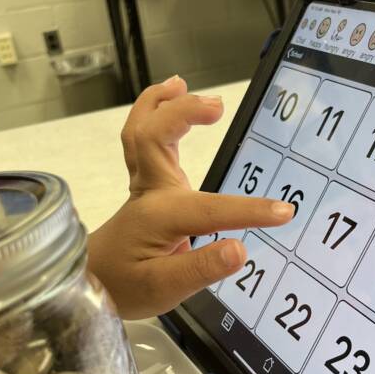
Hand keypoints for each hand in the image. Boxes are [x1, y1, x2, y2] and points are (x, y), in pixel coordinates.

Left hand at [87, 76, 293, 318]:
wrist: (91, 285)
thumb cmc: (125, 288)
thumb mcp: (162, 290)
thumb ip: (200, 269)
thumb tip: (238, 249)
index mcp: (159, 217)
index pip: (210, 210)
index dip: (249, 211)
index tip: (283, 213)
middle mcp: (150, 193)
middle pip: (152, 136)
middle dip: (182, 114)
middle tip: (217, 107)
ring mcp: (144, 186)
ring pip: (142, 131)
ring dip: (160, 102)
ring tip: (181, 83)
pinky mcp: (146, 186)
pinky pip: (143, 138)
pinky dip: (154, 111)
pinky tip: (171, 97)